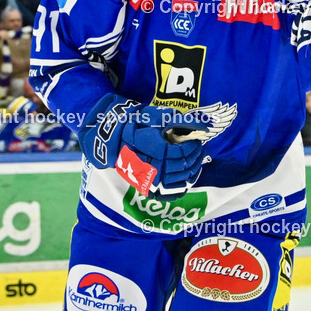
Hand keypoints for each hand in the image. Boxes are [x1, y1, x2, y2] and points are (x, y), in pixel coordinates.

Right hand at [80, 94, 209, 199]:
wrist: (111, 140)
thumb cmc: (133, 125)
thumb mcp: (152, 117)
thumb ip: (174, 120)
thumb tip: (196, 124)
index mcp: (153, 150)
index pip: (181, 152)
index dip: (192, 146)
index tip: (196, 140)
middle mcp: (152, 167)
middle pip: (182, 166)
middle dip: (195, 157)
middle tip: (199, 148)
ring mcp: (150, 179)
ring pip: (179, 180)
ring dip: (192, 169)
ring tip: (196, 159)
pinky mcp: (148, 187)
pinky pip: (171, 193)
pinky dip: (183, 185)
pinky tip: (189, 175)